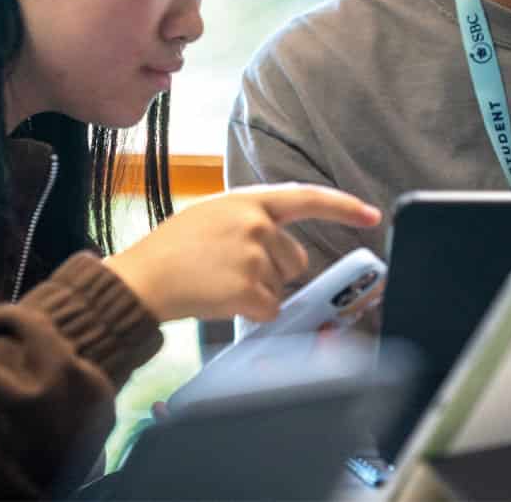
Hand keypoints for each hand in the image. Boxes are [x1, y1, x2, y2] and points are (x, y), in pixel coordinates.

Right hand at [104, 183, 380, 323]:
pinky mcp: (249, 287)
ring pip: (281, 286)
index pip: (307, 198)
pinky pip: (269, 308)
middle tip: (231, 272)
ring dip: (258, 292)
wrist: (140, 280)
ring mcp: (254, 254)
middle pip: (295, 258)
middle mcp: (256, 222)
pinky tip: (221, 300)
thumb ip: (249, 219)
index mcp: (247, 200)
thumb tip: (282, 243)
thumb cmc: (171, 251)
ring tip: (218, 282)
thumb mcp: (211, 216)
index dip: (343, 206)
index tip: (370, 214)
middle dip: (274, 272)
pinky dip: (251, 312)